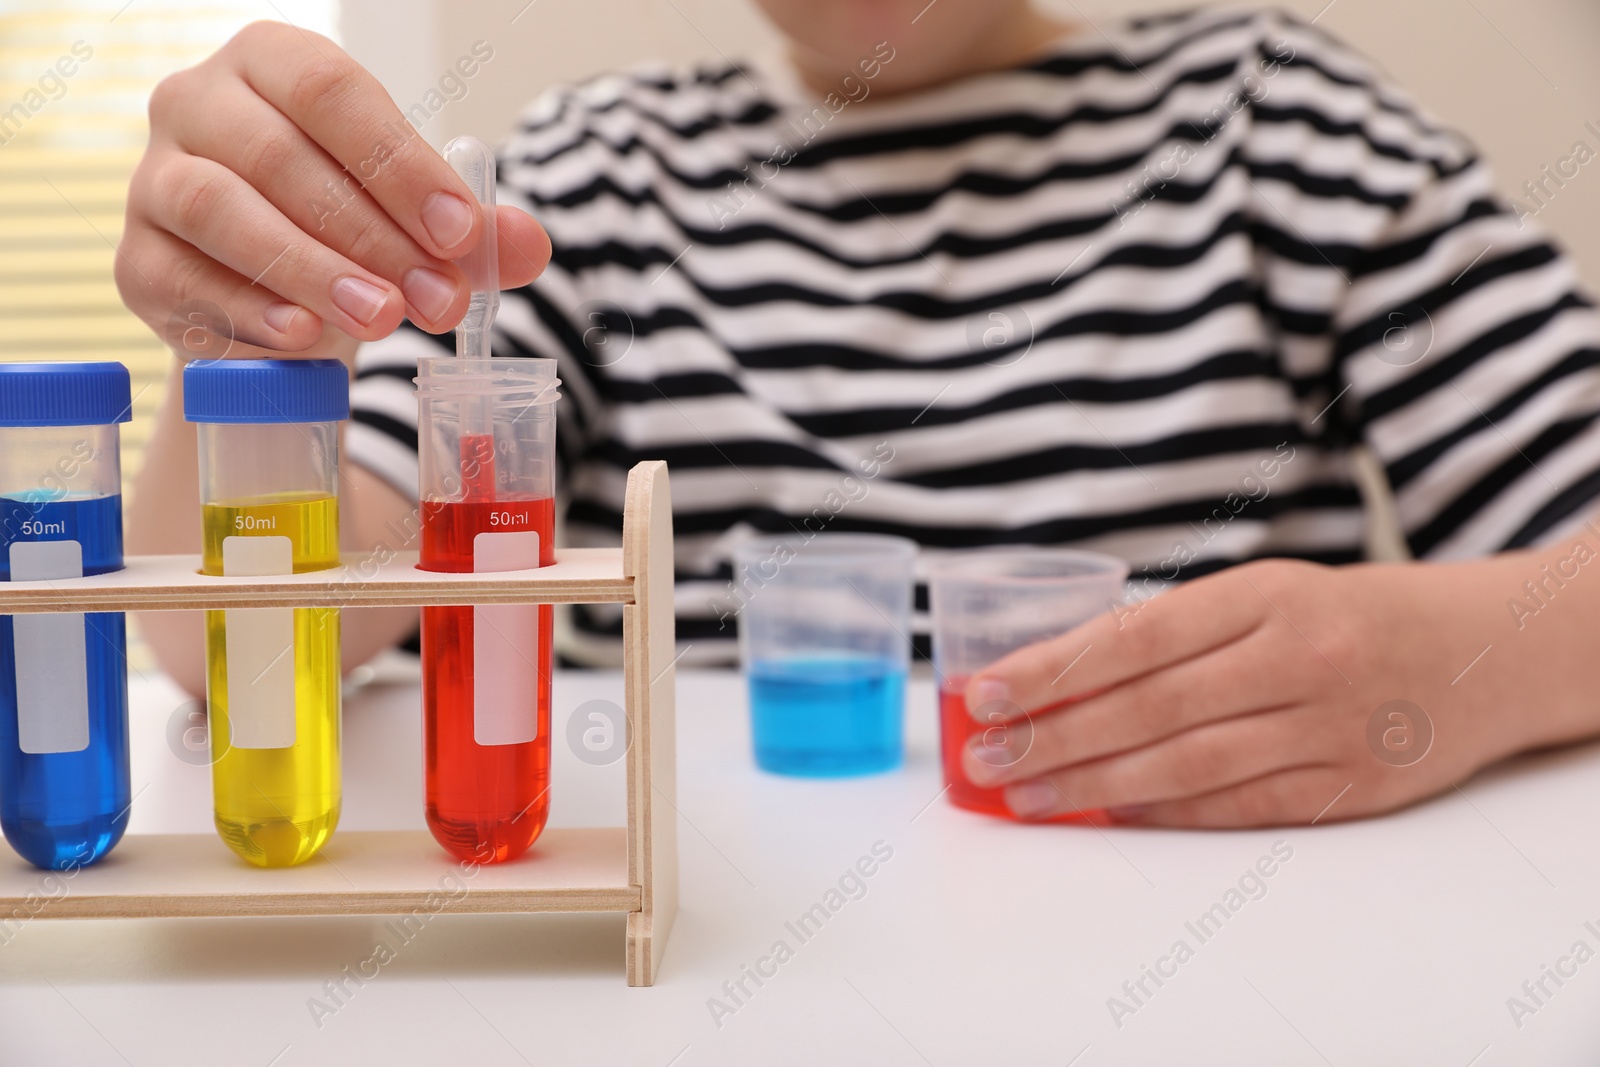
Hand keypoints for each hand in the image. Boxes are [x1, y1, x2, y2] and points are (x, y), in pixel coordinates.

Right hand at [116, 21, 550, 360]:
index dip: (401, 165)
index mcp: (272, 64)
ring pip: (223, 211)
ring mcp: (154, 180)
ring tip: (384, 319)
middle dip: (373, 235)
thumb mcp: (418, 223)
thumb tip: (528, 245)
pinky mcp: (136, 260)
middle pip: (280, 158)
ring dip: (312, 270)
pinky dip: (249, 312)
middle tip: (439, 299)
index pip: (334, 94)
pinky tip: (306, 337)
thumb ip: (475, 233)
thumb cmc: (350, 231)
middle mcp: (197, 103)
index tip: (461, 233)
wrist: (275, 298)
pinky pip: (184, 281)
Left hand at [958, 556, 1551, 827]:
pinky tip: (1112, 813)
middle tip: (987, 759)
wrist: (1483, 652)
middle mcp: (1300, 657)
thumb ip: (1179, 632)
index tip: (985, 693)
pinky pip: (1242, 807)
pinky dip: (1169, 813)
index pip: (1135, 637)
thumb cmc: (1347, 615)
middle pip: (1151, 708)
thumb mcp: (1268, 591)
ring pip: (1189, 765)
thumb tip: (1060, 680)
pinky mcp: (1353, 788)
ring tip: (1028, 795)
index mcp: (1266, 595)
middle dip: (1055, 736)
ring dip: (1095, 785)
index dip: (1052, 670)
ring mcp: (1330, 727)